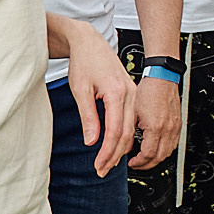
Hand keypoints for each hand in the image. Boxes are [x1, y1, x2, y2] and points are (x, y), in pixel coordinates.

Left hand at [63, 27, 136, 178]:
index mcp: (117, 93)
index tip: (98, 165)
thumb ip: (88, 117)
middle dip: (114, 155)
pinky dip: (124, 136)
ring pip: (131, 129)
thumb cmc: (84, 62)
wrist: (90, 43)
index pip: (115, 131)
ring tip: (108, 163)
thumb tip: (92, 141)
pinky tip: (116, 146)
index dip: (107, 152)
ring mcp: (133, 94)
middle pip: (126, 134)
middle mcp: (130, 94)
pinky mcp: (132, 95)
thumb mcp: (80, 90)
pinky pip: (131, 121)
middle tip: (102, 170)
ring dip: (120, 148)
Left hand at [130, 75, 181, 168]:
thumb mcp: (131, 111)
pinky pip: (174, 143)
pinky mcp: (178, 123)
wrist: (162, 76)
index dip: (138, 162)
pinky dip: (165, 150)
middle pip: (159, 157)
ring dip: (156, 159)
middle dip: (146, 164)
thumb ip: (126, 131)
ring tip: (145, 158)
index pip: (148, 155)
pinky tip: (156, 148)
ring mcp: (175, 126)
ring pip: (168, 152)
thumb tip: (124, 145)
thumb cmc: (148, 89)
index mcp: (155, 127)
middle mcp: (167, 129)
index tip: (130, 162)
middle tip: (136, 164)